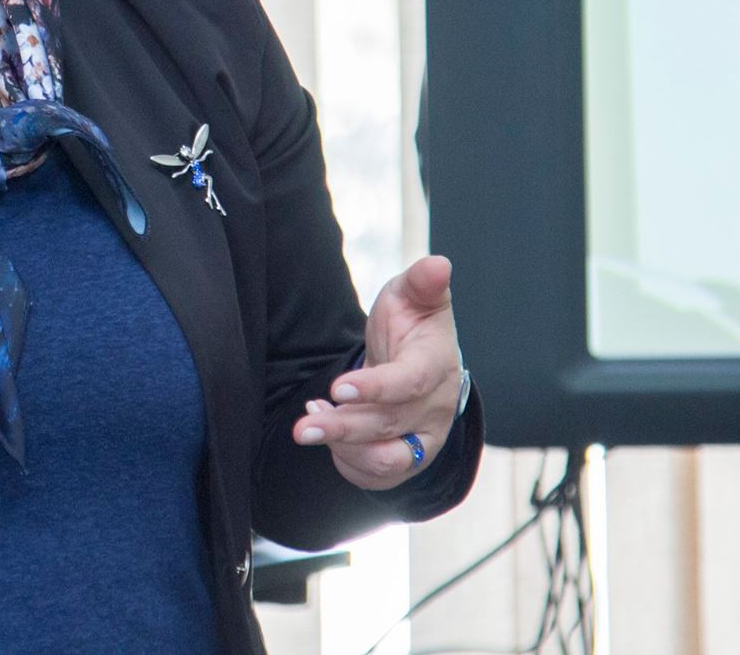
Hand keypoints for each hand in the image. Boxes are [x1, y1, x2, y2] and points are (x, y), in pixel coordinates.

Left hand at [292, 255, 462, 490]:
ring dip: (341, 447)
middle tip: (302, 428)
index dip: (375, 388)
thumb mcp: (413, 297)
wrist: (416, 366)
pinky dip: (344, 459)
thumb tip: (437, 263)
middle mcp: (434, 410)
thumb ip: (422, 282)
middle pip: (388, 426)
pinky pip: (375, 475)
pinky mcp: (406, 463)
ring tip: (310, 424)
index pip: (409, 383)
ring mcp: (423, 440)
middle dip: (342, 428)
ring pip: (384, 459)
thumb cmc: (411, 328)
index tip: (337, 386)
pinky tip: (324, 429)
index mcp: (436, 367)